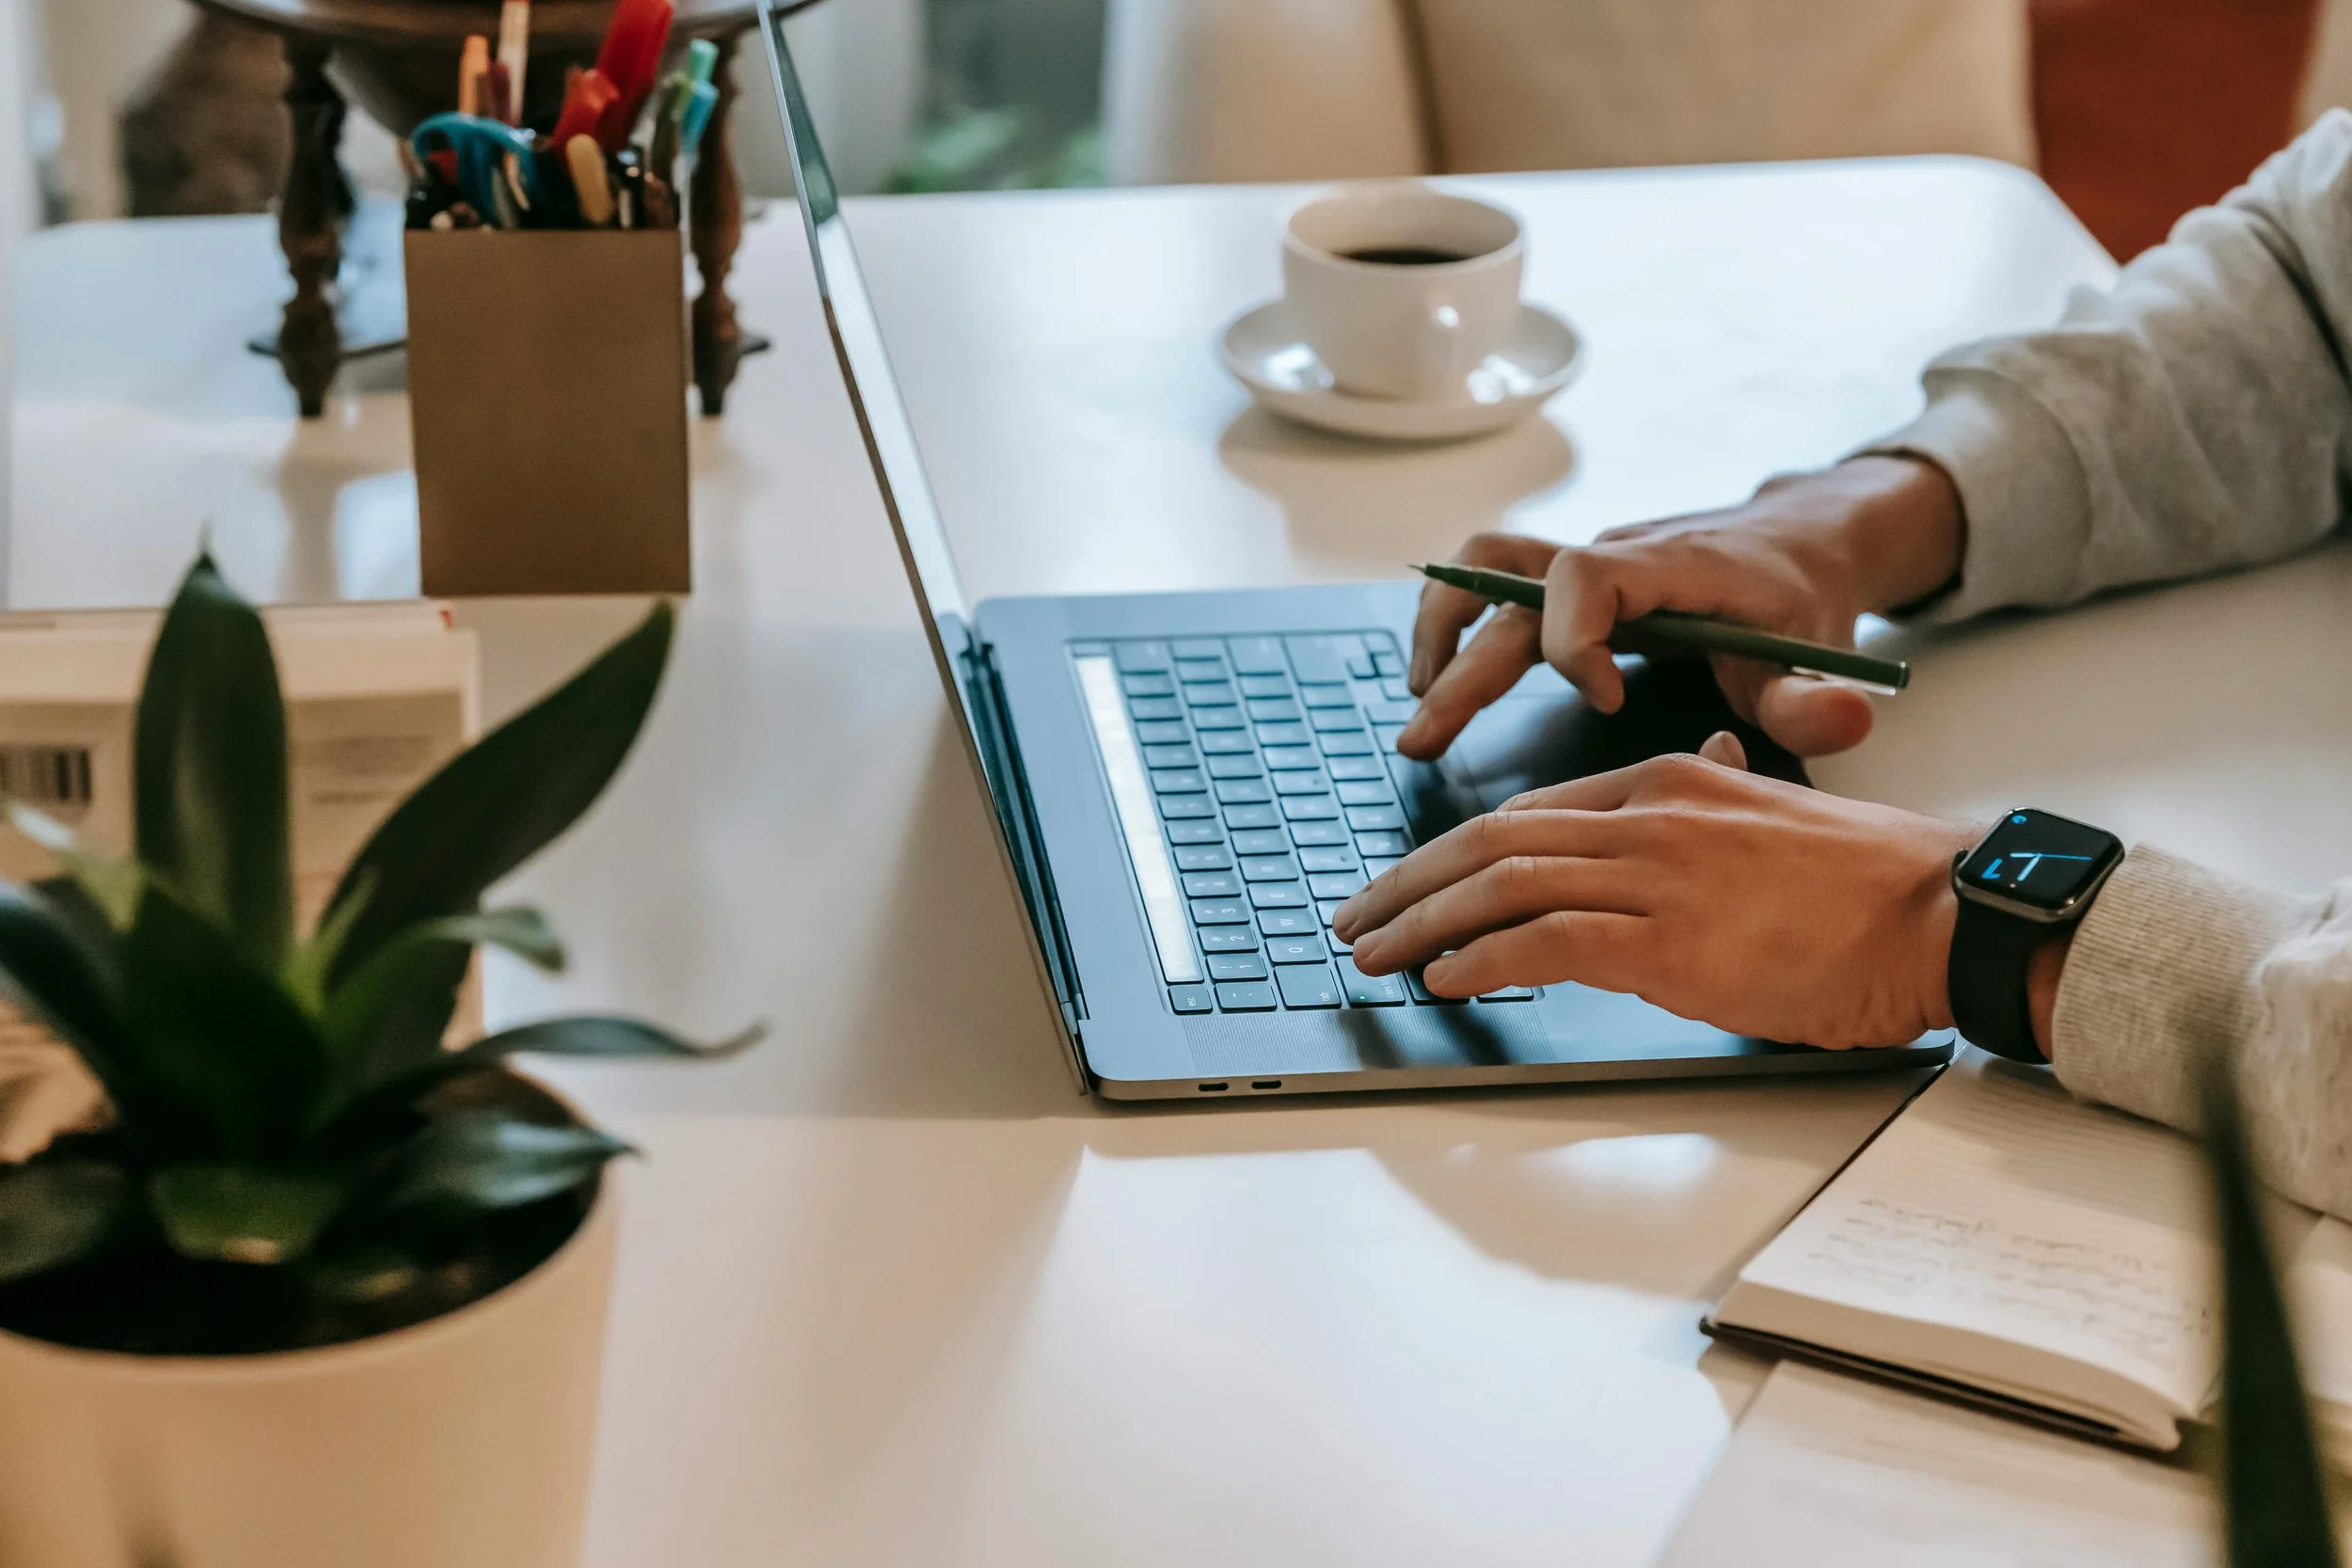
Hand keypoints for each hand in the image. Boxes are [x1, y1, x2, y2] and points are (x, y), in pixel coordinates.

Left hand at [1332, 740, 1979, 1050]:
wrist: (1943, 909)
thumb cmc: (1868, 883)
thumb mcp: (1767, 822)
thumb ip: (1706, 814)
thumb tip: (1671, 820)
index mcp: (1668, 781)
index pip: (1528, 814)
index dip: (1451, 853)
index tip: (1407, 887)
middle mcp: (1649, 814)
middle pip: (1492, 840)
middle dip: (1409, 883)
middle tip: (1358, 920)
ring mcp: (1656, 874)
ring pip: (1503, 884)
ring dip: (1424, 923)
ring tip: (1377, 955)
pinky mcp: (1671, 939)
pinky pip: (1547, 939)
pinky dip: (1484, 958)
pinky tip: (1447, 978)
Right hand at [1399, 455, 1963, 761]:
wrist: (1799, 539)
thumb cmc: (1801, 599)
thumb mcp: (1821, 651)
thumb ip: (1819, 696)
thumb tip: (1845, 719)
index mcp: (1669, 565)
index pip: (1587, 578)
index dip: (1577, 641)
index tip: (1604, 700)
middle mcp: (1613, 554)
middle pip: (1509, 585)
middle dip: (1463, 666)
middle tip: (1425, 738)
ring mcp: (1585, 566)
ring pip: (1484, 568)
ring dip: (1441, 630)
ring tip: (1417, 703)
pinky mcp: (1570, 585)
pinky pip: (1492, 584)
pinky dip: (1457, 626)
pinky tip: (1441, 684)